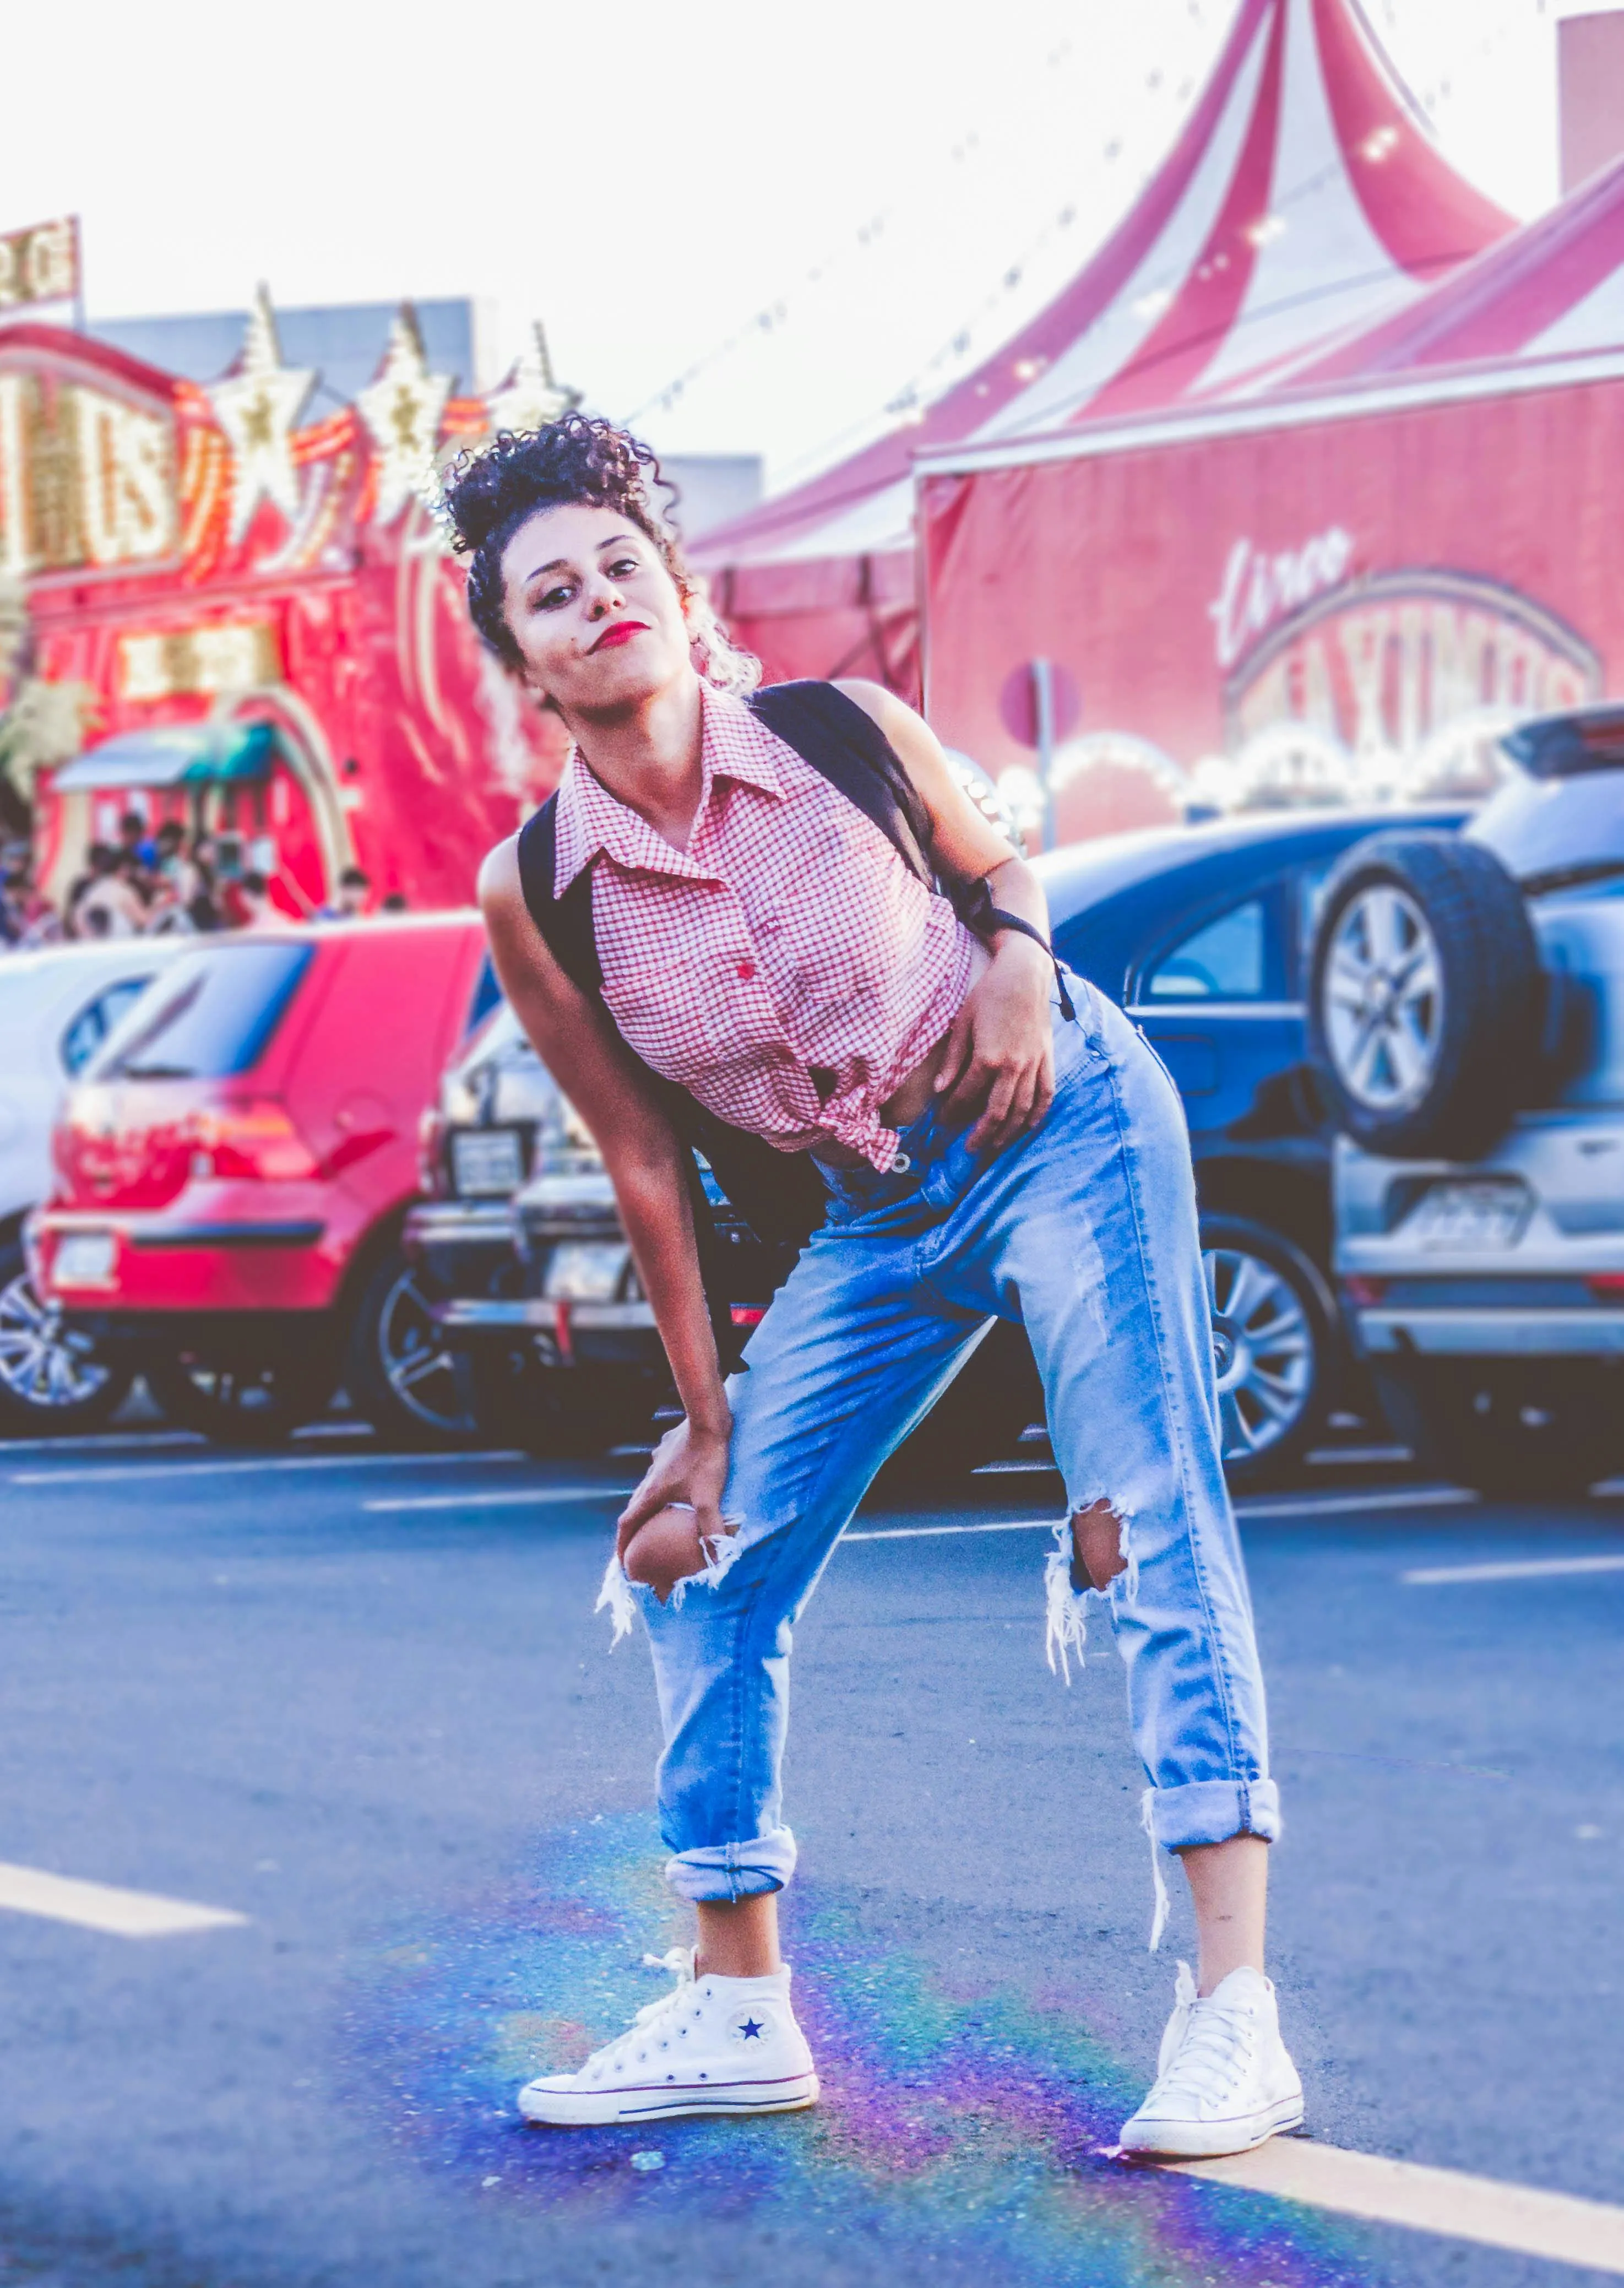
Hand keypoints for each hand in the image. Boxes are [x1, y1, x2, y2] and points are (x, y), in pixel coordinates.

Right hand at [615, 1411, 732, 1568]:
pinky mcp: (667, 1449)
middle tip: (637, 1545)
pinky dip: (662, 1486)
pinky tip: (678, 1484)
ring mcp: (657, 1462)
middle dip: (633, 1529)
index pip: (628, 1524)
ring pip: (646, 1488)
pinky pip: (660, 1472)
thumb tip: (718, 1557)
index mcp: (652, 1493)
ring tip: (657, 1516)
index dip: (622, 1545)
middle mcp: (649, 1478)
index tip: (622, 1562)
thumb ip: (711, 1528)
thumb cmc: (706, 1460)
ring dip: (647, 1505)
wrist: (707, 1421)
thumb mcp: (708, 1498)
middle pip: (634, 1507)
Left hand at [934, 935, 1056, 1153]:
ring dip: (1008, 1132)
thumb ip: (953, 1059)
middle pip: (997, 1112)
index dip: (951, 1112)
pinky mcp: (1048, 1060)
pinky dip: (1038, 1114)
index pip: (966, 1096)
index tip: (941, 1122)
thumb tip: (939, 1089)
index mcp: (988, 1057)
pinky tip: (1028, 1128)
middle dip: (980, 1134)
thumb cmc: (989, 994)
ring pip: (1023, 1110)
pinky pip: (1046, 1094)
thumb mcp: (963, 1022)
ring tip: (994, 1145)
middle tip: (968, 1149)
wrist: (1025, 974)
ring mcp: (1034, 1065)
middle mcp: (1014, 1066)